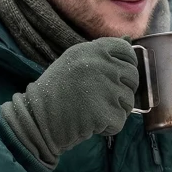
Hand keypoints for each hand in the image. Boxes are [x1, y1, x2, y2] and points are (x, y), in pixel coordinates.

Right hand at [0, 37, 138, 167]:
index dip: (128, 63)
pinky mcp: (106, 112)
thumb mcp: (73, 62)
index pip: (126, 50)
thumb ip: (100, 56)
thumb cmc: (56, 92)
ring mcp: (105, 89)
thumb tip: (129, 44)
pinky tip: (91, 123)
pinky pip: (120, 120)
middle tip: (103, 98)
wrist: (38, 119)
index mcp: (91, 50)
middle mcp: (101, 65)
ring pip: (129, 100)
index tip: (121, 74)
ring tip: (93, 110)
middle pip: (133, 76)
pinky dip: (109, 126)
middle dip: (123, 89)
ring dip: (116, 109)